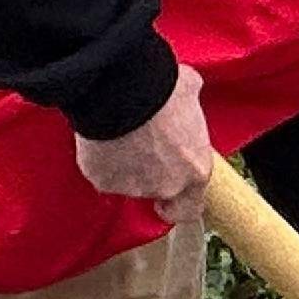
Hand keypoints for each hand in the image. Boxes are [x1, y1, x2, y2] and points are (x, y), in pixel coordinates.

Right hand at [74, 63, 214, 231]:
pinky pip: (103, 174)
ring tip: (122, 137)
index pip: (191, 209)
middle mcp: (167, 185)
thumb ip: (191, 107)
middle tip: (142, 150)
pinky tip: (104, 139)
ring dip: (126, 166)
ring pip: (128, 183)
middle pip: (158, 192)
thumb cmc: (161, 89)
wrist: (122, 90)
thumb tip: (187, 93)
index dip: (179, 203)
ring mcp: (133, 187)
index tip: (169, 197)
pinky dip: (102, 161)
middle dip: (151, 175)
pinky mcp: (103, 181)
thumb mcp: (191, 91)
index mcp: (196, 169)